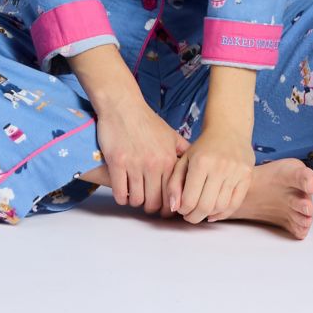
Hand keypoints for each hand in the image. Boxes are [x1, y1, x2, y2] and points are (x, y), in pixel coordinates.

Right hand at [94, 96, 190, 215]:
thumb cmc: (146, 121)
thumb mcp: (170, 135)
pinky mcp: (117, 163)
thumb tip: (196, 166)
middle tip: (147, 201)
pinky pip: (120, 194)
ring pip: (136, 200)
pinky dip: (121, 196)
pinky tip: (123, 190)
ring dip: (135, 201)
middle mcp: (154, 164)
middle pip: (153, 203)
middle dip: (150, 206)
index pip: (172, 196)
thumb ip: (183, 152)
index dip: (167, 207)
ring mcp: (134, 164)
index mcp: (169, 160)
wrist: (123, 106)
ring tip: (135, 194)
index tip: (163, 207)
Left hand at [166, 124, 254, 223]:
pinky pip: (235, 203)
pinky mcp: (247, 176)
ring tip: (201, 211)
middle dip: (194, 217)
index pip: (189, 199)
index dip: (183, 210)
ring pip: (220, 207)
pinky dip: (223, 213)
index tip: (181, 209)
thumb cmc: (203, 146)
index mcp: (201, 162)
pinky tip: (214, 213)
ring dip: (208, 215)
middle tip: (190, 216)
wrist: (228, 129)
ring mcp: (235, 172)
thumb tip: (174, 207)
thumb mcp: (184, 159)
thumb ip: (174, 182)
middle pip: (205, 206)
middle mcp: (219, 167)